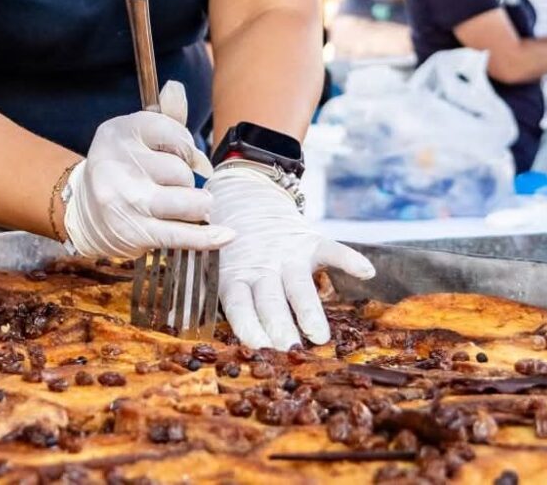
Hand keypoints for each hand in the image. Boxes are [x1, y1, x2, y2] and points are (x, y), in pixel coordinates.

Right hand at [63, 81, 229, 260]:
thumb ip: (164, 115)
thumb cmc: (122, 168)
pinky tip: (225, 234)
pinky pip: (181, 235)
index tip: (184, 157)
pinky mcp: (135, 232)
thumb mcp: (135, 135)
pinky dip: (207, 237)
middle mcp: (119, 165)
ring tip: (192, 205)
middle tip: (175, 185)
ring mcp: (126, 201)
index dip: (188, 148)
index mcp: (119, 132)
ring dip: (198, 205)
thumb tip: (176, 89)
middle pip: (182, 171)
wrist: (84, 210)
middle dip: (188, 180)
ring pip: (187, 201)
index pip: (175, 134)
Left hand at [210, 161, 373, 349]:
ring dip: (308, 309)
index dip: (248, 326)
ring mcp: (287, 255)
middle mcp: (262, 268)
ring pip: (299, 285)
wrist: (245, 196)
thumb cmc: (229, 247)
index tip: (256, 347)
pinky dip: (348, 259)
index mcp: (236, 277)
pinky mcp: (310, 241)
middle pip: (271, 302)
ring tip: (319, 334)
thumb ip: (204, 293)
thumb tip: (181, 325)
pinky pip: (332, 250)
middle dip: (280, 327)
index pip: (240, 305)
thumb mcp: (214, 266)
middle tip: (288, 351)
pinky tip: (365, 272)